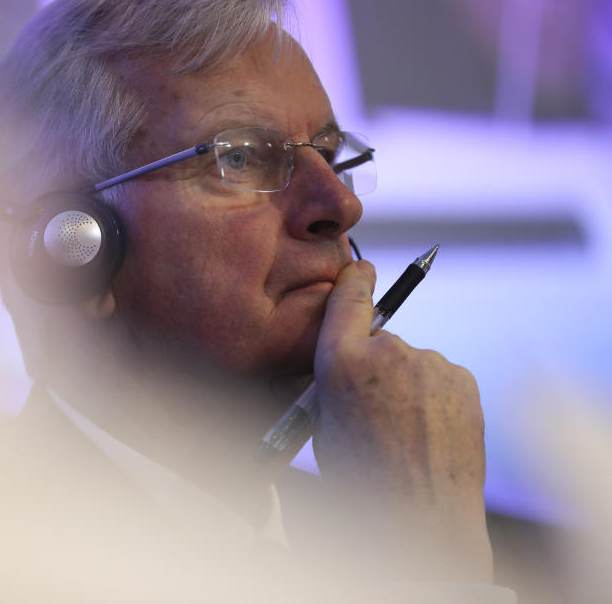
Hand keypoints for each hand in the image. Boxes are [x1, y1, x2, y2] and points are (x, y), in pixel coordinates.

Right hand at [311, 260, 492, 581]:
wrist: (420, 517)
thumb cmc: (362, 479)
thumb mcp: (323, 426)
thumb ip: (333, 384)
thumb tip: (351, 366)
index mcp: (341, 362)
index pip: (349, 298)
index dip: (355, 279)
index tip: (362, 268)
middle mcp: (389, 351)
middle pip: (381, 341)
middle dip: (378, 366)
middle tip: (378, 412)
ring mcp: (431, 363)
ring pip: (414, 364)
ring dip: (409, 385)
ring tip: (408, 433)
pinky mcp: (462, 379)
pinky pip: (441, 379)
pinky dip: (435, 398)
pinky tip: (430, 433)